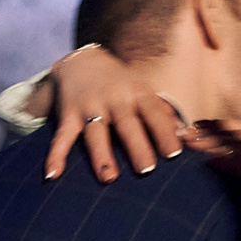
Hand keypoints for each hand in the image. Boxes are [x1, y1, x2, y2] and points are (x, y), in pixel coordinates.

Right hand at [42, 45, 191, 182]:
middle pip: (126, 123)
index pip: (154, 112)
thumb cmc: (122, 86)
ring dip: (101, 155)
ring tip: (108, 178)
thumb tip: (188, 136)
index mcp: (137, 92)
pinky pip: (62, 136)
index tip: (175, 153)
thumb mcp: (143, 91)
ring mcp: (90, 106)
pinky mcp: (68, 114)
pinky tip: (52, 175)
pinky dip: (55, 155)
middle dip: (137, 145)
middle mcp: (114, 98)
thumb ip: (163, 114)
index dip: (164, 131)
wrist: (82, 61)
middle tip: (147, 170)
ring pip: (96, 132)